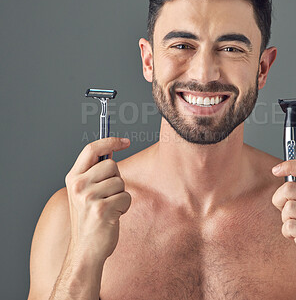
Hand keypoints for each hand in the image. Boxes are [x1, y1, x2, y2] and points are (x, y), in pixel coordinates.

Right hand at [65, 137, 131, 263]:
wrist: (86, 251)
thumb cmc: (89, 220)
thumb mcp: (84, 193)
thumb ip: (95, 173)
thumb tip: (112, 152)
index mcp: (73, 178)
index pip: (91, 149)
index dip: (110, 141)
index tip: (125, 142)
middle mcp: (78, 186)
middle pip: (111, 165)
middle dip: (116, 179)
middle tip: (108, 196)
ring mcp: (88, 197)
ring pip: (121, 182)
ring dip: (120, 195)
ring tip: (108, 208)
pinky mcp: (101, 209)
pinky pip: (126, 196)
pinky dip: (124, 206)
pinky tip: (112, 216)